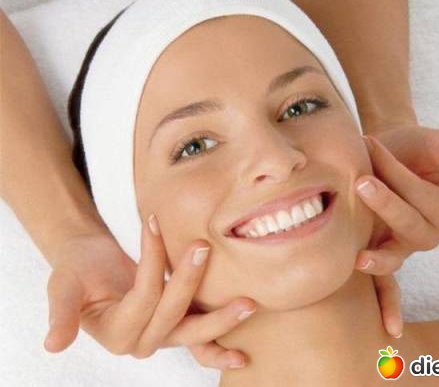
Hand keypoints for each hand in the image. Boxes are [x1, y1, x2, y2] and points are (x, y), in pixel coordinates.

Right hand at [44, 215, 255, 369]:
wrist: (91, 264)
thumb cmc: (77, 269)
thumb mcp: (64, 285)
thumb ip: (62, 312)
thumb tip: (52, 345)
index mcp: (114, 333)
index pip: (143, 296)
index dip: (149, 260)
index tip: (153, 221)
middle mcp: (140, 341)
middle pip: (172, 316)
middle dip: (189, 281)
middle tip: (205, 249)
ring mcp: (161, 335)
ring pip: (193, 332)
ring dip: (220, 321)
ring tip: (248, 304)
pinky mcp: (175, 325)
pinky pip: (198, 341)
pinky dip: (218, 348)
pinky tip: (241, 355)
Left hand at [353, 125, 438, 337]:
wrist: (378, 155)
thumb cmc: (408, 149)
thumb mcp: (432, 144)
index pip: (425, 199)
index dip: (399, 175)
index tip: (371, 145)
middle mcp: (429, 234)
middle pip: (411, 227)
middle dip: (386, 204)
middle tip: (362, 181)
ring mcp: (404, 248)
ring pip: (397, 257)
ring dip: (381, 259)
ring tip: (360, 258)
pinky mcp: (381, 253)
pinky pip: (387, 284)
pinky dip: (388, 303)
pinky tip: (389, 326)